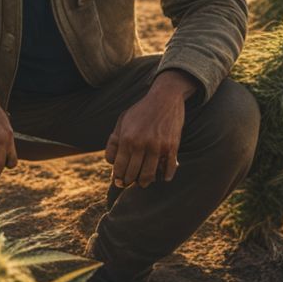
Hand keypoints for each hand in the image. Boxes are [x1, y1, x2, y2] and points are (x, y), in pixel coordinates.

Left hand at [105, 70, 196, 188]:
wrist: (165, 98)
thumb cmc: (141, 111)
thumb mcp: (122, 122)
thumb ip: (114, 141)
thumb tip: (110, 162)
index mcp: (127, 138)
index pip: (119, 167)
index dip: (118, 178)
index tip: (119, 182)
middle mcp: (141, 144)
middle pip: (133, 173)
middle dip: (129, 182)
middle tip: (129, 183)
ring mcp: (158, 146)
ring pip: (149, 175)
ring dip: (145, 182)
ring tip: (143, 183)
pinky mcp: (172, 146)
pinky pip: (168, 168)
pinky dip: (165, 176)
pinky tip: (163, 178)